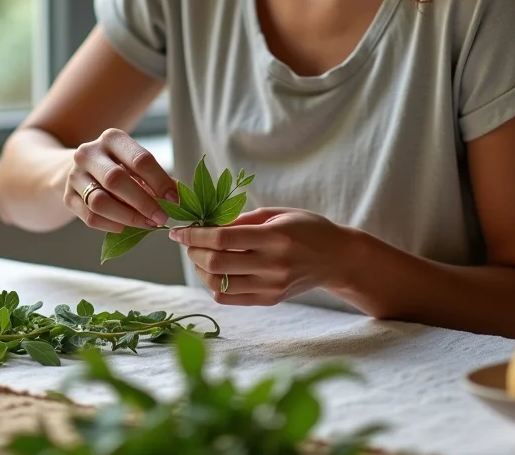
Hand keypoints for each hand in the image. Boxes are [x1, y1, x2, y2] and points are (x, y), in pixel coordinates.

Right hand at [66, 129, 176, 232]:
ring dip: (128, 217)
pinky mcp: (67, 197)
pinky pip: (90, 216)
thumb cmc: (118, 166)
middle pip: (116, 180)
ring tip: (147, 224)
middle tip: (161, 217)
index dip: (160, 181)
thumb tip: (179, 197)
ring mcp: (74, 175)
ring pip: (100, 201)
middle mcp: (89, 153)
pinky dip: (111, 225)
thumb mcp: (136, 164)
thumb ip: (157, 178)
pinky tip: (125, 227)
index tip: (174, 199)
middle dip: (143, 202)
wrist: (80, 170)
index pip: (140, 159)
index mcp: (112, 139)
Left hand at [170, 208, 348, 305]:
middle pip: (217, 263)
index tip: (178, 231)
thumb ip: (242, 220)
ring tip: (199, 256)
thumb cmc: (307, 229)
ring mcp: (271, 286)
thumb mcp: (278, 213)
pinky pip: (229, 298)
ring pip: (218, 285)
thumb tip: (206, 226)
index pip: (224, 238)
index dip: (195, 234)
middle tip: (188, 242)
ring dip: (200, 270)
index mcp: (275, 237)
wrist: (336, 259)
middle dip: (193, 251)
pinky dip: (213, 285)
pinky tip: (213, 272)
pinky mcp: (270, 300)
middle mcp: (273, 265)